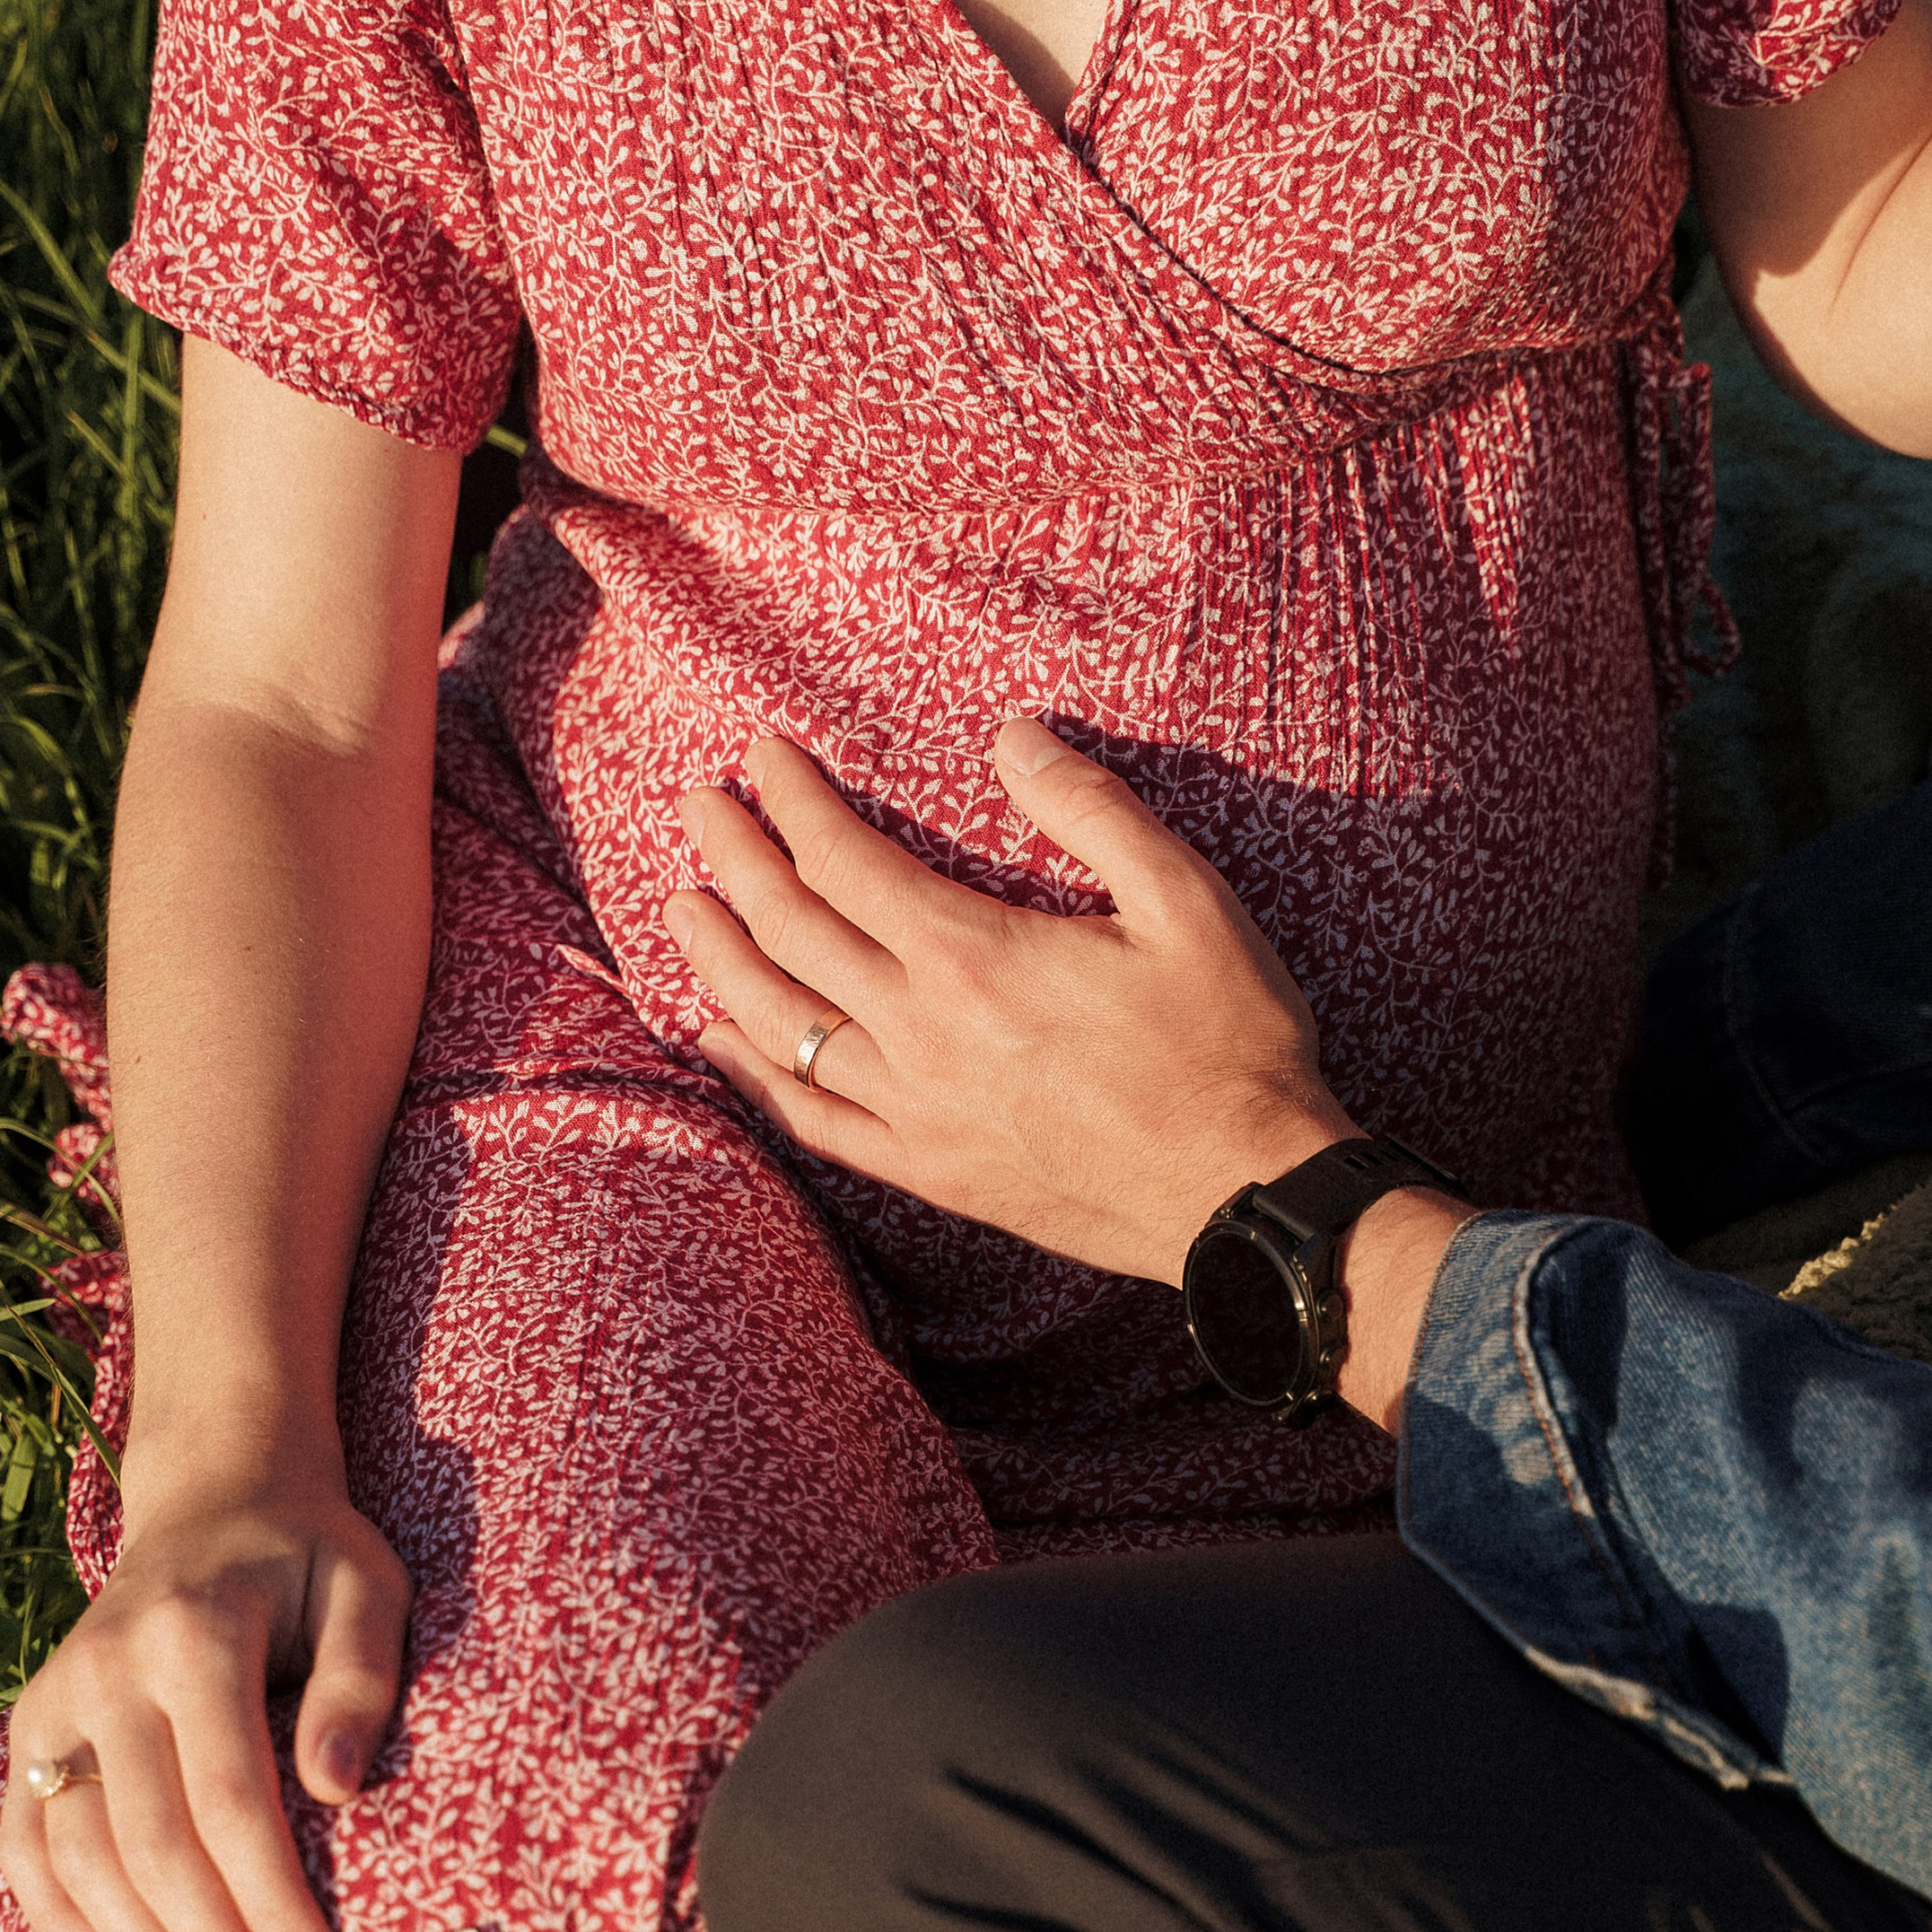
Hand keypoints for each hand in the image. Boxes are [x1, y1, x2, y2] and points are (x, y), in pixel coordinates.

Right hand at [0, 1439, 409, 1931]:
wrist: (213, 1503)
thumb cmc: (309, 1558)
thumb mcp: (368, 1589)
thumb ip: (360, 1680)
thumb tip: (336, 1790)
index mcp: (193, 1633)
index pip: (230, 1803)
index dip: (273, 1905)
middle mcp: (106, 1669)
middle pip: (151, 1846)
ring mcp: (54, 1701)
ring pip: (78, 1859)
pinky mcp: (28, 1728)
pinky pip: (24, 1846)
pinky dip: (60, 1923)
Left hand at [663, 721, 1350, 1282]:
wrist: (1246, 1195)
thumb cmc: (1231, 1043)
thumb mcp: (1186, 901)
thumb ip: (1090, 810)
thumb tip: (1012, 736)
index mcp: (973, 956)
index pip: (842, 861)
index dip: (791, 801)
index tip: (759, 757)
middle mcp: (922, 1033)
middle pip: (790, 933)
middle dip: (734, 858)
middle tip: (695, 806)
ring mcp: (917, 1112)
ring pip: (781, 1026)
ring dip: (721, 958)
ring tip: (684, 906)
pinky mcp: (932, 1173)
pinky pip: (814, 1122)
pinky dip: (754, 1077)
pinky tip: (721, 1042)